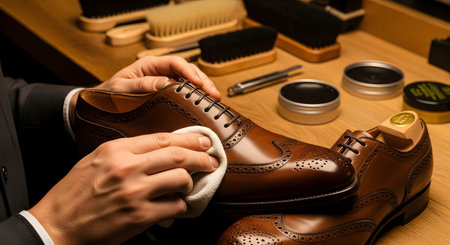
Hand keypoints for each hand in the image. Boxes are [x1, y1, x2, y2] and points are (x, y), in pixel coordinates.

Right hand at [29, 133, 217, 244]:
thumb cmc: (76, 192)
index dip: (188, 139)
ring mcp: (135, 193)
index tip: (203, 141)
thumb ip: (126, 151)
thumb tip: (161, 148)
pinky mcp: (140, 217)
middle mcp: (127, 168)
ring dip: (189, 182)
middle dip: (201, 157)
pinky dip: (179, 206)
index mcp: (116, 150)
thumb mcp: (96, 159)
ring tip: (188, 185)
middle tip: (211, 159)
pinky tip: (173, 206)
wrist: (57, 224)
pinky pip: (174, 206)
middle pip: (177, 156)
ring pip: (180, 179)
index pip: (162, 138)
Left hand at [95, 55, 220, 98]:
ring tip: (213, 98)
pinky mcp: (167, 92)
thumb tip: (165, 83)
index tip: (198, 83)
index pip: (175, 63)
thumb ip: (142, 85)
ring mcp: (165, 81)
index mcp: (149, 65)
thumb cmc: (109, 94)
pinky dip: (196, 96)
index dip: (189, 72)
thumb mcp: (121, 88)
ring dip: (203, 88)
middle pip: (187, 70)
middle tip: (213, 93)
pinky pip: (185, 91)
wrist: (102, 104)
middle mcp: (160, 71)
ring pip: (189, 80)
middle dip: (202, 81)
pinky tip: (203, 103)